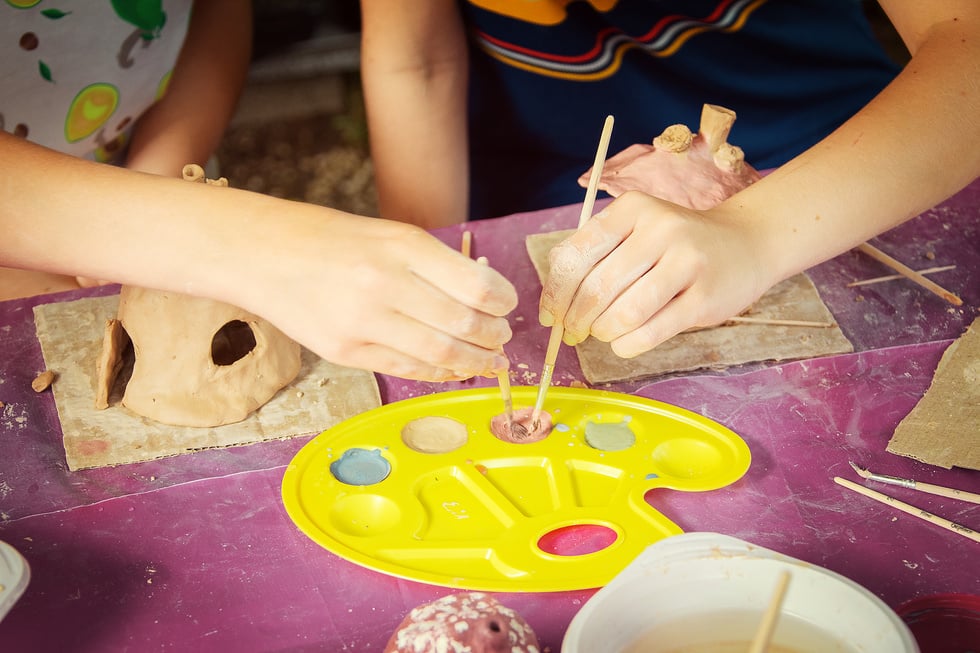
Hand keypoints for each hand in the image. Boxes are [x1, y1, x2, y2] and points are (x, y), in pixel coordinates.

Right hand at [238, 211, 517, 381]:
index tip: (506, 304)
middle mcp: (384, 283)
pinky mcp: (346, 352)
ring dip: (475, 362)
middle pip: (464, 324)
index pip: (476, 285)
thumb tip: (485, 295)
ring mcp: (363, 322)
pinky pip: (408, 370)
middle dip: (494, 336)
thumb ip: (434, 264)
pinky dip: (440, 373)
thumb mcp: (388, 234)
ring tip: (490, 361)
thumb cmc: (332, 240)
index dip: (502, 301)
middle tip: (501, 337)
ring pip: (441, 355)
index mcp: (402, 246)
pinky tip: (455, 369)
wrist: (262, 255)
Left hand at [539, 191, 772, 357]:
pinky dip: (627, 345)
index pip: (576, 255)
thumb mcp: (635, 231)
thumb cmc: (675, 245)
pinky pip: (651, 332)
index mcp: (632, 208)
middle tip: (574, 333)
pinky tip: (623, 343)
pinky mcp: (705, 298)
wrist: (746, 243)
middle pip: (597, 287)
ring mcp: (687, 262)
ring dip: (603, 332)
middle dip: (576, 319)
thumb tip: (553, 303)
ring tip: (602, 333)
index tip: (549, 316)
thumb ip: (595, 255)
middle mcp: (660, 229)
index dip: (555, 293)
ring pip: (623, 313)